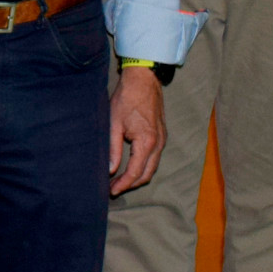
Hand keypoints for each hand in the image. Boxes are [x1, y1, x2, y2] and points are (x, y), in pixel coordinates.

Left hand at [109, 64, 165, 194]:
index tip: (111, 190)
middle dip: (131, 184)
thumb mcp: (114, 123)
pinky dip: (143, 166)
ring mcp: (162, 140)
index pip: (136, 172)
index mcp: (147, 142)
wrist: (144, 81)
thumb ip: (113, 148)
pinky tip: (130, 166)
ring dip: (137, 176)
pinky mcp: (161, 136)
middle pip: (147, 174)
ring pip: (152, 167)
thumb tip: (110, 169)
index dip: (123, 184)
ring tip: (119, 180)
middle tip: (113, 188)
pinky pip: (154, 157)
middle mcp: (158, 143)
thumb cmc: (126, 99)